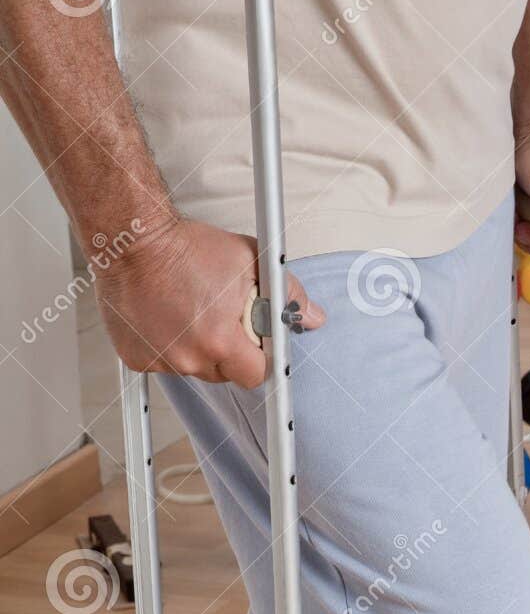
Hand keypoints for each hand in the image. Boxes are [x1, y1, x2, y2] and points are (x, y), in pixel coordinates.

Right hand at [95, 217, 325, 388]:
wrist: (132, 238)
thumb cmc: (187, 247)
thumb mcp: (249, 262)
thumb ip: (287, 294)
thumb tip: (313, 316)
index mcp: (219, 341)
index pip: (254, 375)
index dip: (258, 360)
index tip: (256, 346)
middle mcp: (188, 357)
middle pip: (223, 374)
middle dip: (228, 352)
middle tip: (219, 318)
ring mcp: (159, 360)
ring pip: (193, 369)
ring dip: (197, 349)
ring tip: (190, 311)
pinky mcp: (135, 358)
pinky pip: (163, 362)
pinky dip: (167, 346)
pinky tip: (166, 316)